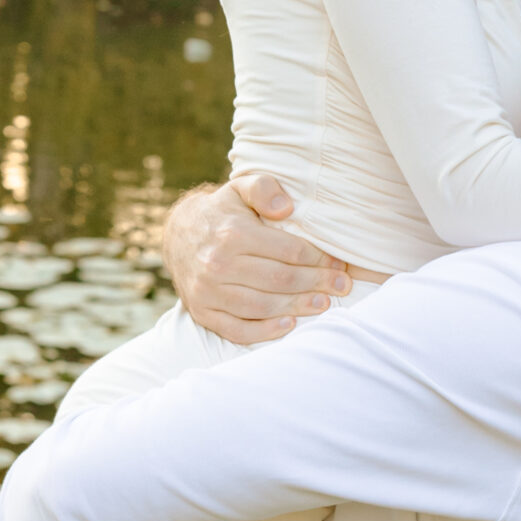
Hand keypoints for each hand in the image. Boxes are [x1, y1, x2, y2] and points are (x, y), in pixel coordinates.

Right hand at [162, 174, 352, 344]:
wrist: (178, 235)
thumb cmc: (222, 213)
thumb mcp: (240, 189)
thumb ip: (263, 188)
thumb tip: (286, 207)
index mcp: (232, 234)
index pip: (289, 252)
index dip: (320, 260)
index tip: (339, 265)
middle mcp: (217, 265)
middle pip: (280, 281)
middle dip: (317, 284)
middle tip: (342, 287)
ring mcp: (207, 292)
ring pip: (263, 306)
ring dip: (299, 308)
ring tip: (325, 304)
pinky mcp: (202, 313)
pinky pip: (237, 329)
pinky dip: (265, 332)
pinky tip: (290, 325)